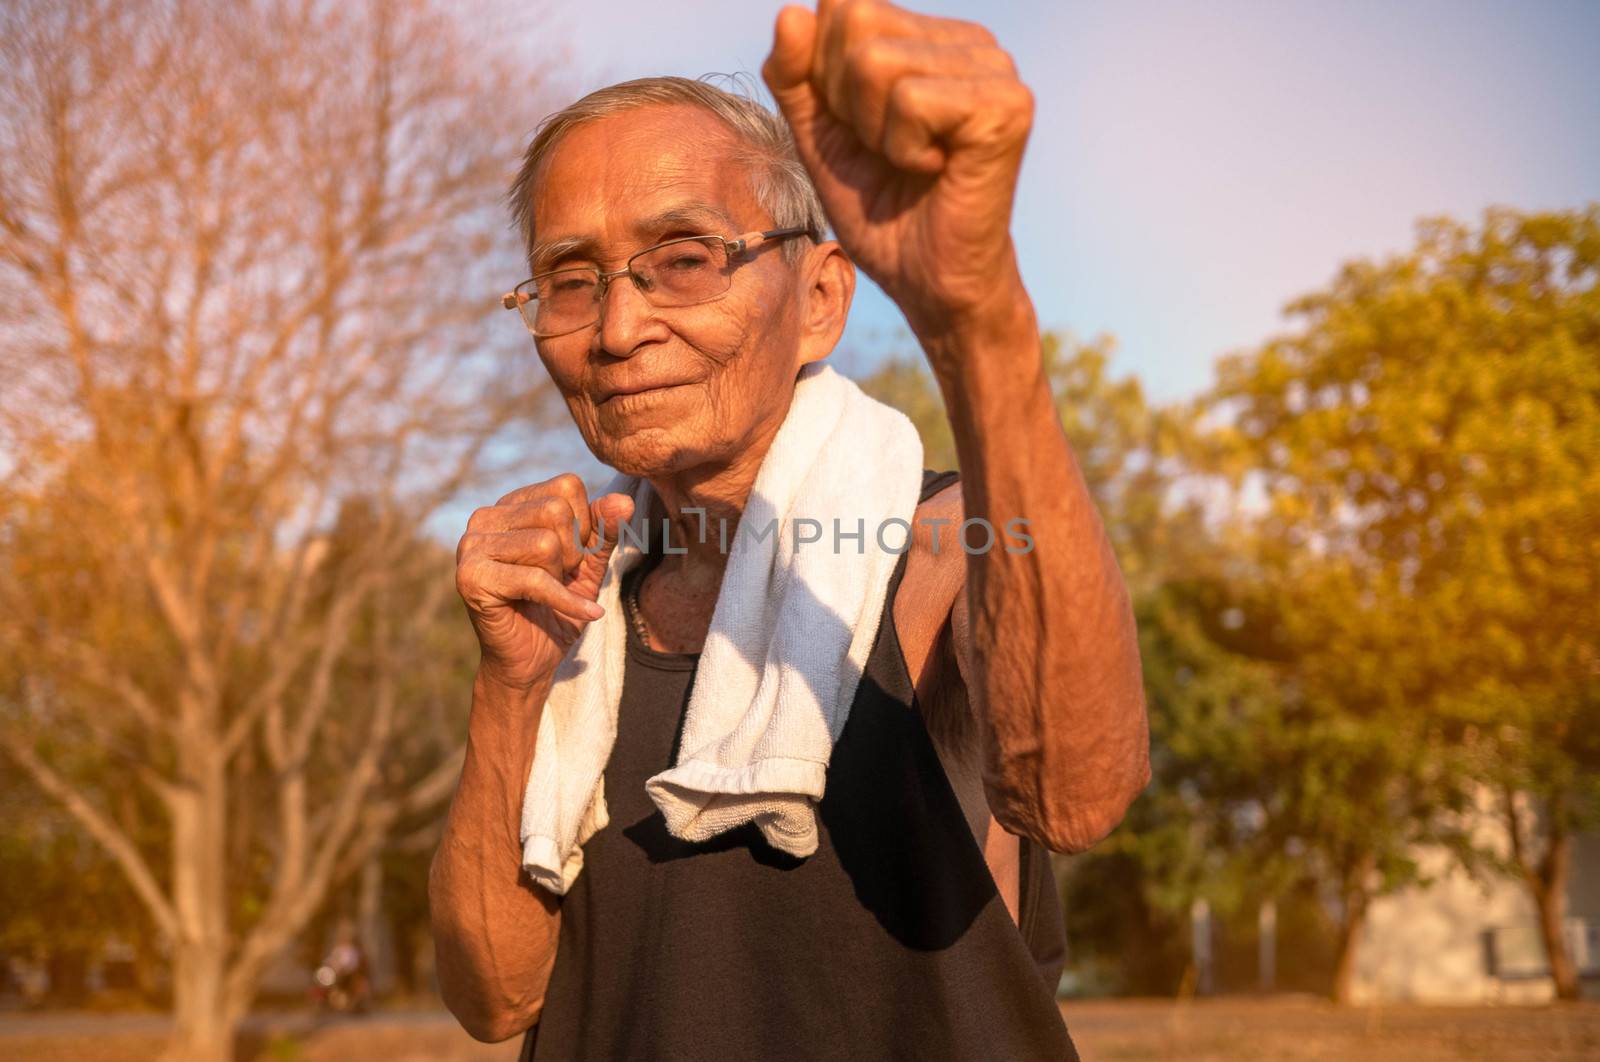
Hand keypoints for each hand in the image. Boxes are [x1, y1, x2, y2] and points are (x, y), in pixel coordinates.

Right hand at [455, 473, 632, 692]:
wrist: (530, 662)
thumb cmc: (557, 609)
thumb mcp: (589, 564)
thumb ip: (604, 530)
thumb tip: (624, 500)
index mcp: (510, 505)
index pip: (566, 486)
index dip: (585, 525)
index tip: (572, 558)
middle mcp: (484, 517)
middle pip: (554, 511)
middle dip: (572, 552)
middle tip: (560, 579)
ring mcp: (470, 545)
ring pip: (544, 543)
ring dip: (560, 577)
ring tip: (547, 594)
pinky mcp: (470, 578)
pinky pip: (534, 579)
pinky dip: (567, 601)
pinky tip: (586, 614)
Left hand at [763, 0, 1031, 336]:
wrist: (929, 282)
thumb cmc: (883, 212)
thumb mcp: (820, 136)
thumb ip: (797, 76)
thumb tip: (790, 13)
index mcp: (930, 37)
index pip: (842, 6)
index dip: (825, 75)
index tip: (862, 131)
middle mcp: (969, 40)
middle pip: (855, 21)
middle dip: (846, 100)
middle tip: (886, 151)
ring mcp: (995, 67)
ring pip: (876, 62)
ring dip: (875, 132)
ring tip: (912, 163)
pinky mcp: (1005, 105)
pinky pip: (910, 100)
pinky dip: (904, 149)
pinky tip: (936, 170)